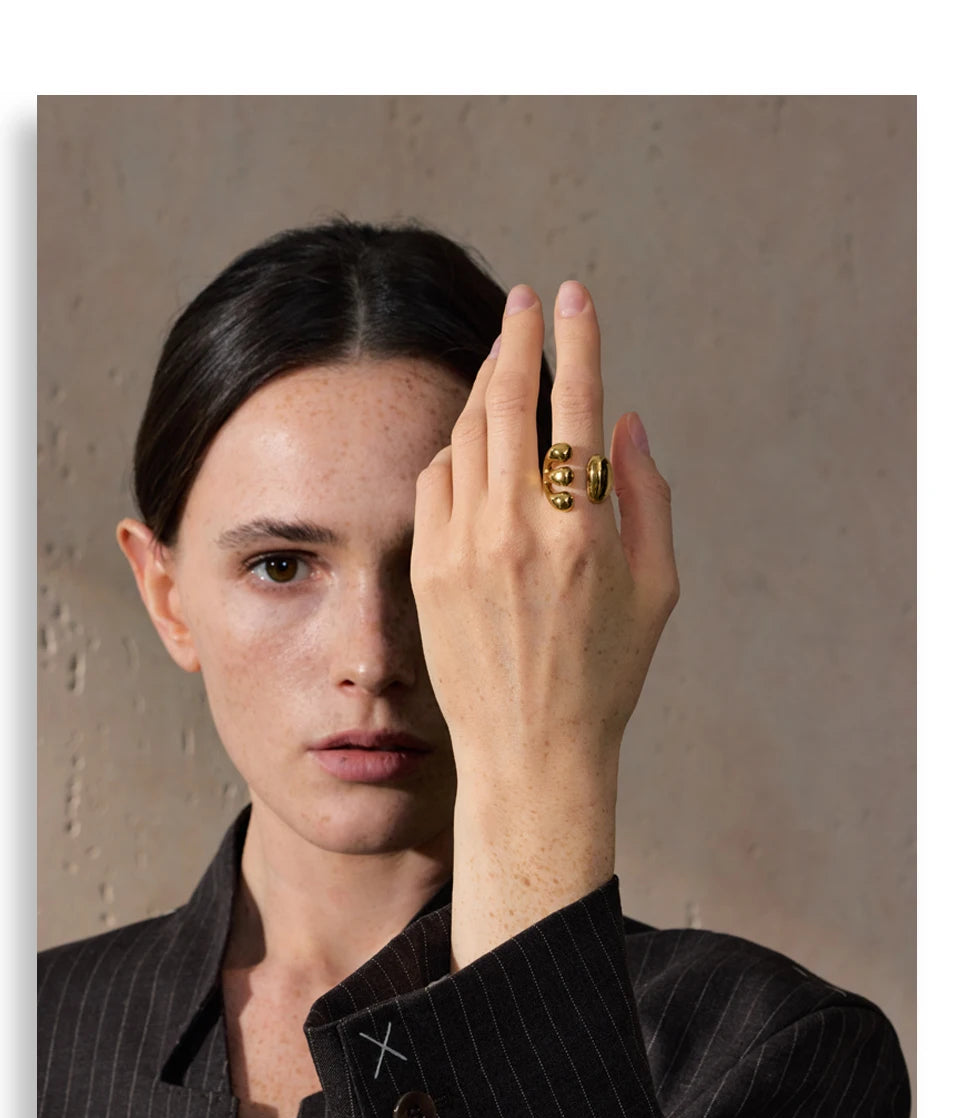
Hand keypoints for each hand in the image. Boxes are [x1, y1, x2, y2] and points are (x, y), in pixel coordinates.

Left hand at [411, 279, 679, 774]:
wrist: (530, 749)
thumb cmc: (605, 674)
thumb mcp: (656, 590)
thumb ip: (647, 497)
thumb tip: (625, 421)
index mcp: (583, 530)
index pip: (576, 406)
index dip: (577, 340)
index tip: (573, 296)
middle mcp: (516, 528)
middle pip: (508, 400)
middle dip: (517, 336)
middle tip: (523, 302)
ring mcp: (462, 546)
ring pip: (467, 433)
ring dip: (485, 386)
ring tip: (500, 361)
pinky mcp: (427, 566)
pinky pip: (435, 479)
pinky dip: (456, 448)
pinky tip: (473, 443)